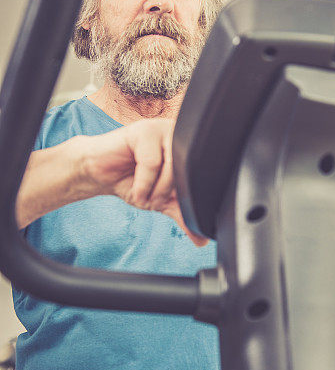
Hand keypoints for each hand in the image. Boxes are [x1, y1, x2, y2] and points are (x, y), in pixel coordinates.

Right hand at [81, 118, 207, 246]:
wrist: (97, 172)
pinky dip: (143, 183)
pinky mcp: (144, 130)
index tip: (167, 201)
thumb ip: (182, 216)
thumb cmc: (130, 180)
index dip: (186, 196)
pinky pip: (151, 162)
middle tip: (152, 199)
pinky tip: (135, 188)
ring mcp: (163, 129)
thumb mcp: (161, 201)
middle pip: (188, 173)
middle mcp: (179, 136)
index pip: (202, 175)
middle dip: (168, 195)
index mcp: (188, 149)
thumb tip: (202, 239)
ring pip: (172, 167)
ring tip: (143, 193)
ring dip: (156, 190)